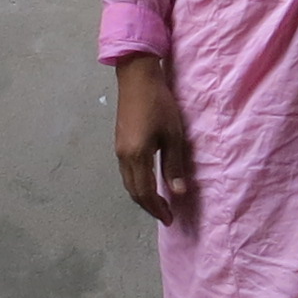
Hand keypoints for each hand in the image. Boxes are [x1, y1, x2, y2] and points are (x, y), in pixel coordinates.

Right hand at [113, 55, 196, 225]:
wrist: (137, 78)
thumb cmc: (159, 104)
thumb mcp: (172, 135)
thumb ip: (174, 165)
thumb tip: (178, 192)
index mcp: (136, 156)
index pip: (145, 192)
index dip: (157, 208)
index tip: (169, 219)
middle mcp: (123, 156)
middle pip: (133, 191)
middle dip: (149, 206)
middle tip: (165, 215)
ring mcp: (119, 149)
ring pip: (128, 182)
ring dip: (142, 195)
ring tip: (158, 202)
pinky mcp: (120, 142)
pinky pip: (126, 171)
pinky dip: (137, 183)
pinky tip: (149, 181)